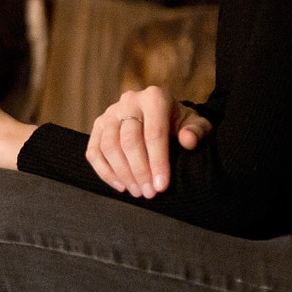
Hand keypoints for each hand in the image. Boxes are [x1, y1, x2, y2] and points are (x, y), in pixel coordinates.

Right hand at [86, 86, 209, 198]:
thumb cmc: (180, 123)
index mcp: (154, 98)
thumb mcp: (196, 124)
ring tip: (137, 192)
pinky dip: (104, 172)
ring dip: (122, 173)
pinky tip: (121, 186)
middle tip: (149, 193)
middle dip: (139, 171)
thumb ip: (197, 131)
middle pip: (129, 141)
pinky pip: (94, 151)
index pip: (154, 133)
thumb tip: (188, 140)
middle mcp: (129, 101)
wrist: (162, 116)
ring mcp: (110, 113)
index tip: (161, 186)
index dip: (157, 162)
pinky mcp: (98, 125)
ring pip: (109, 146)